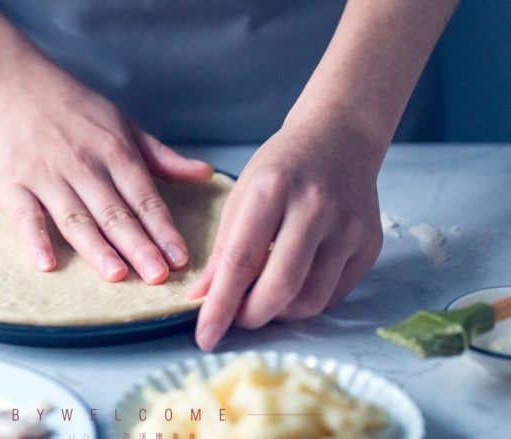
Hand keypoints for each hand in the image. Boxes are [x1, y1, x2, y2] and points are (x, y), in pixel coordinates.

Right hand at [0, 54, 212, 283]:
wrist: (11, 82)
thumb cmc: (73, 107)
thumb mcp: (123, 124)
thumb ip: (161, 157)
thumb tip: (205, 173)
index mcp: (115, 151)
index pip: (145, 198)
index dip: (163, 230)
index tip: (180, 259)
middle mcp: (83, 164)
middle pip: (115, 213)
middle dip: (138, 246)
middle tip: (157, 276)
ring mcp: (46, 174)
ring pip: (76, 218)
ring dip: (96, 248)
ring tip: (116, 275)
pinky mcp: (12, 183)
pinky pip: (25, 215)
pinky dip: (35, 239)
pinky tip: (47, 264)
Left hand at [187, 120, 383, 349]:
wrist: (340, 138)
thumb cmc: (282, 167)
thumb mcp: (241, 196)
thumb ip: (224, 250)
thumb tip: (204, 299)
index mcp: (272, 191)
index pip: (241, 261)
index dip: (220, 306)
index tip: (204, 336)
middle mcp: (314, 208)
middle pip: (281, 287)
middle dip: (252, 316)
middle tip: (237, 318)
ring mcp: (348, 227)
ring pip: (311, 300)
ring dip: (280, 313)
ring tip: (263, 298)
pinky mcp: (370, 244)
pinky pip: (334, 294)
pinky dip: (307, 301)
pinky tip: (293, 285)